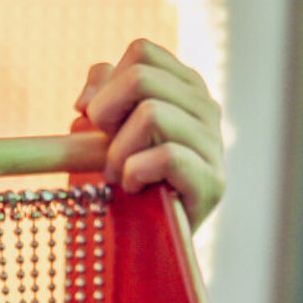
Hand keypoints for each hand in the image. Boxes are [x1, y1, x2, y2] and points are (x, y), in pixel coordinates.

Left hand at [74, 39, 225, 229]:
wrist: (148, 250)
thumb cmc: (125, 190)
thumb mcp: (105, 138)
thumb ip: (102, 99)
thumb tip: (88, 96)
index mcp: (183, 88)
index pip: (141, 52)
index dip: (106, 87)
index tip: (96, 124)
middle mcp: (205, 108)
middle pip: (142, 77)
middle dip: (106, 117)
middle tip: (104, 157)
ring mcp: (214, 144)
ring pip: (151, 114)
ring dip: (118, 152)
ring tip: (118, 178)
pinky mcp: (212, 182)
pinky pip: (166, 155)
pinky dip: (135, 172)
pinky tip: (134, 189)